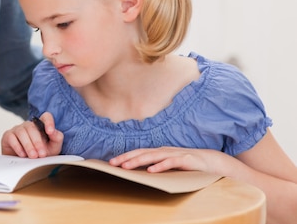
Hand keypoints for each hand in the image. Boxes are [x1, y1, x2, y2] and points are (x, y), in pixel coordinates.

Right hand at [1, 112, 62, 157]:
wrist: (27, 165)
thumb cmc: (40, 154)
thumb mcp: (53, 148)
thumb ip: (57, 138)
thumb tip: (53, 131)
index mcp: (40, 126)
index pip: (46, 117)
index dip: (48, 122)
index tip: (50, 131)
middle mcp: (28, 125)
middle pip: (32, 127)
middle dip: (38, 142)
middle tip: (41, 154)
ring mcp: (17, 129)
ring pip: (22, 132)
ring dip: (28, 145)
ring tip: (33, 156)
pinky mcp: (8, 135)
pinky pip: (12, 138)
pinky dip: (18, 147)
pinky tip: (23, 155)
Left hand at [109, 146, 230, 174]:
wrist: (212, 161)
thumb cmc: (189, 165)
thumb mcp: (170, 165)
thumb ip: (157, 166)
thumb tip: (141, 173)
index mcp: (159, 152)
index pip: (138, 153)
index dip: (125, 156)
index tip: (112, 162)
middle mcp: (164, 151)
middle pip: (141, 153)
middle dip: (126, 158)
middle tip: (112, 164)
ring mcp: (174, 154)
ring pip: (152, 156)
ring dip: (138, 161)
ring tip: (126, 166)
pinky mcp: (185, 160)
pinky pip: (170, 162)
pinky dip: (160, 166)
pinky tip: (151, 170)